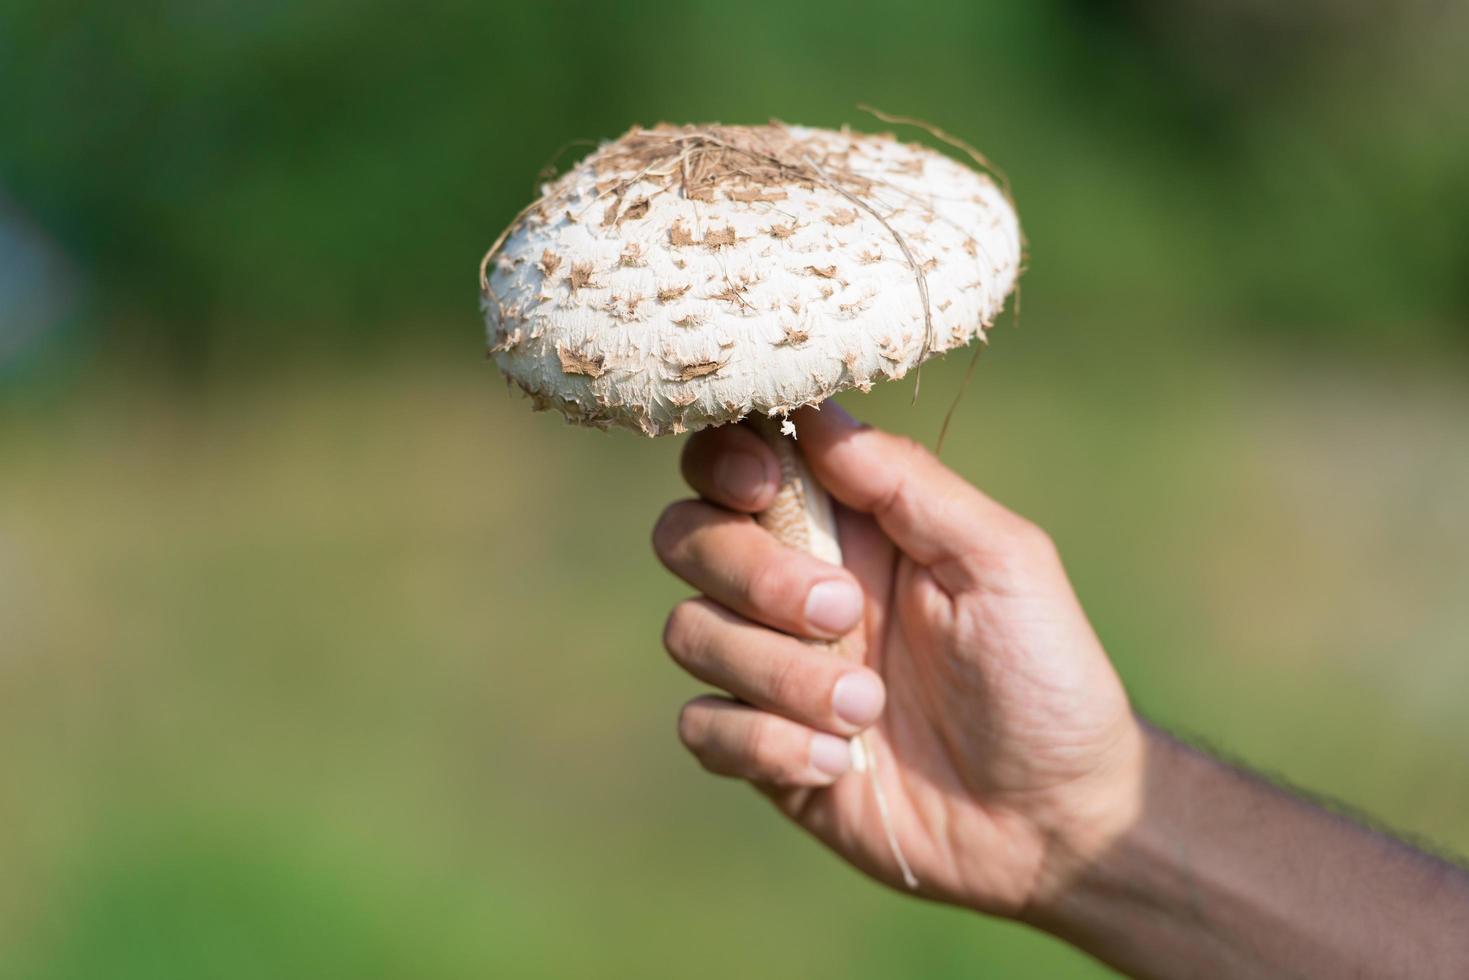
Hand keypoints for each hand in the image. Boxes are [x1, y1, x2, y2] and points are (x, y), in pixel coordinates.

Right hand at [653, 403, 1144, 914]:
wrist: (1052, 821)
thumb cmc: (1045, 675)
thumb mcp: (1000, 560)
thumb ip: (907, 483)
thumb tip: (817, 413)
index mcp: (846, 521)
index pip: (734, 457)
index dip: (724, 459)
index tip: (760, 484)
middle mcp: (792, 584)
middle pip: (685, 535)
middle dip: (752, 573)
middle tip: (844, 613)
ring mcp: (770, 667)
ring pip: (690, 632)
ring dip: (778, 673)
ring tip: (870, 708)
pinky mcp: (760, 749)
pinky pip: (702, 728)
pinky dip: (765, 745)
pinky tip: (839, 764)